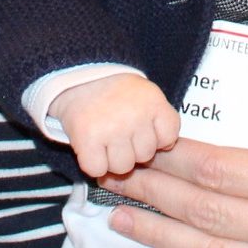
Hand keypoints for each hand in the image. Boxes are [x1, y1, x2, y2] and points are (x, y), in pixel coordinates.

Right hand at [48, 73, 179, 177]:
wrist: (78, 77)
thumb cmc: (114, 91)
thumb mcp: (145, 94)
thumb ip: (158, 118)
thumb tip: (166, 147)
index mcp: (153, 102)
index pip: (169, 138)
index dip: (156, 138)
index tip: (143, 129)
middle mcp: (134, 116)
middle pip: (145, 155)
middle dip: (133, 149)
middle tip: (119, 131)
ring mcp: (111, 129)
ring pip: (123, 167)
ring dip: (113, 159)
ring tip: (105, 139)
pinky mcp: (88, 140)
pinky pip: (97, 169)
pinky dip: (93, 164)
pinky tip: (92, 147)